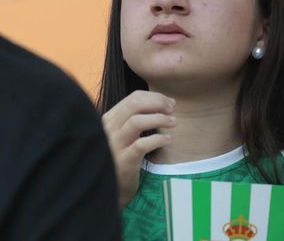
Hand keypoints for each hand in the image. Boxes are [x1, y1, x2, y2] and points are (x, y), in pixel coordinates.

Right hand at [102, 90, 175, 207]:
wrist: (111, 186)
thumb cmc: (121, 157)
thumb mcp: (122, 134)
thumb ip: (131, 119)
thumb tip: (160, 103)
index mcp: (109, 119)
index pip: (132, 98)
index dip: (154, 97)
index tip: (169, 103)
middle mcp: (109, 128)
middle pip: (134, 105)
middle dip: (157, 103)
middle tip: (173, 109)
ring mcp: (115, 144)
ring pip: (137, 122)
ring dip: (159, 118)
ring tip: (174, 122)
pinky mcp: (124, 160)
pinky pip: (142, 145)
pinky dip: (158, 139)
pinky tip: (168, 140)